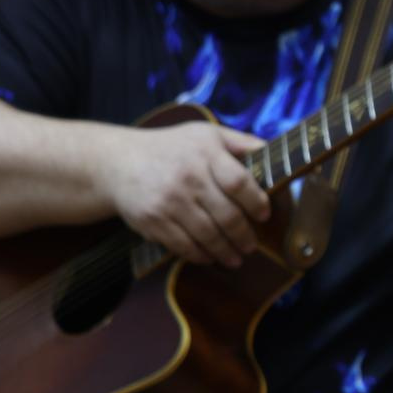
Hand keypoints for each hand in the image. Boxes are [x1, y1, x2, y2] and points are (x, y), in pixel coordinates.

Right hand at [103, 118, 269, 268]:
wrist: (119, 162)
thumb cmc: (172, 148)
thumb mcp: (206, 134)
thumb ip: (241, 142)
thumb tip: (273, 152)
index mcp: (205, 152)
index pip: (239, 182)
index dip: (256, 202)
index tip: (263, 215)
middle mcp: (188, 176)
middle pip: (227, 215)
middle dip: (244, 236)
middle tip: (252, 245)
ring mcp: (169, 200)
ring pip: (207, 235)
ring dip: (226, 252)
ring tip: (236, 258)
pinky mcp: (153, 220)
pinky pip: (183, 246)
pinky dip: (200, 256)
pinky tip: (209, 257)